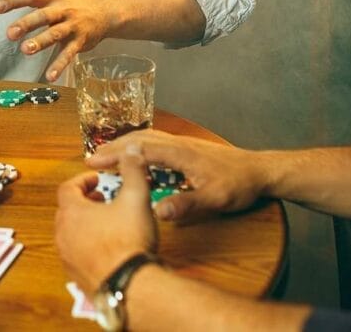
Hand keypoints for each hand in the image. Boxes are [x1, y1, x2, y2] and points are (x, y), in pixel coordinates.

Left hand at [0, 0, 114, 81]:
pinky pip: (69, 54)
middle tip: (9, 33)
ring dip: (41, 42)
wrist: (104, 12)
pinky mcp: (79, 42)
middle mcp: (61, 10)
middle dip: (26, 24)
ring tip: (25, 50)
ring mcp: (71, 26)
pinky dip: (59, 65)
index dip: (14, 1)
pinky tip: (48, 76)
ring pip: (55, 35)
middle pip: (43, 16)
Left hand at [54, 144, 156, 293]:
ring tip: (108, 224)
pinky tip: (108, 250)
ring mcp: (66, 257)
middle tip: (103, 200)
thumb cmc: (128, 239)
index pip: (67, 187)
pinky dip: (87, 246)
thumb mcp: (136, 198)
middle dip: (84, 202)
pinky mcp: (74, 276)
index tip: (98, 180)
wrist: (128, 286)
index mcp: (71, 212)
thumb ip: (133, 171)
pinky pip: (76, 255)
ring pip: (70, 234)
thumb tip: (132, 150)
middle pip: (66, 210)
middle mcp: (62, 233)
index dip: (83, 180)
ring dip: (85, 225)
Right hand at [87, 130, 268, 221]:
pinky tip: (134, 155)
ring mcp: (182, 143)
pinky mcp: (186, 147)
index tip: (93, 163)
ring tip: (105, 154)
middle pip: (138, 139)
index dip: (115, 156)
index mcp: (179, 154)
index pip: (139, 151)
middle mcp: (177, 144)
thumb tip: (157, 213)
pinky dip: (137, 145)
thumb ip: (186, 205)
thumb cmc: (239, 184)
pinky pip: (154, 141)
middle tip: (90, 158)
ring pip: (145, 137)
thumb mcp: (215, 200)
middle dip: (112, 147)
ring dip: (123, 144)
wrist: (260, 171)